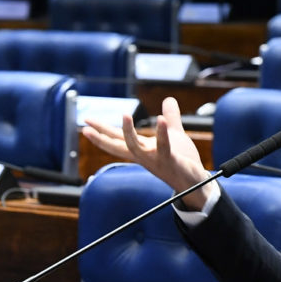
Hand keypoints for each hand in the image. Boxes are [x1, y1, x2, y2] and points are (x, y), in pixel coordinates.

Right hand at [81, 97, 214, 208]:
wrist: (195, 182)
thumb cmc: (182, 160)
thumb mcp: (175, 135)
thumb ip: (171, 117)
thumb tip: (169, 99)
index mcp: (142, 149)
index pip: (118, 140)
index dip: (102, 132)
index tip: (85, 124)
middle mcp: (144, 156)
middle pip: (118, 145)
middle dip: (101, 136)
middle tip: (86, 126)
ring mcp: (155, 160)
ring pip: (136, 147)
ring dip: (128, 132)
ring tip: (124, 115)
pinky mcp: (170, 161)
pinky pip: (163, 147)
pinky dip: (162, 134)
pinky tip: (161, 120)